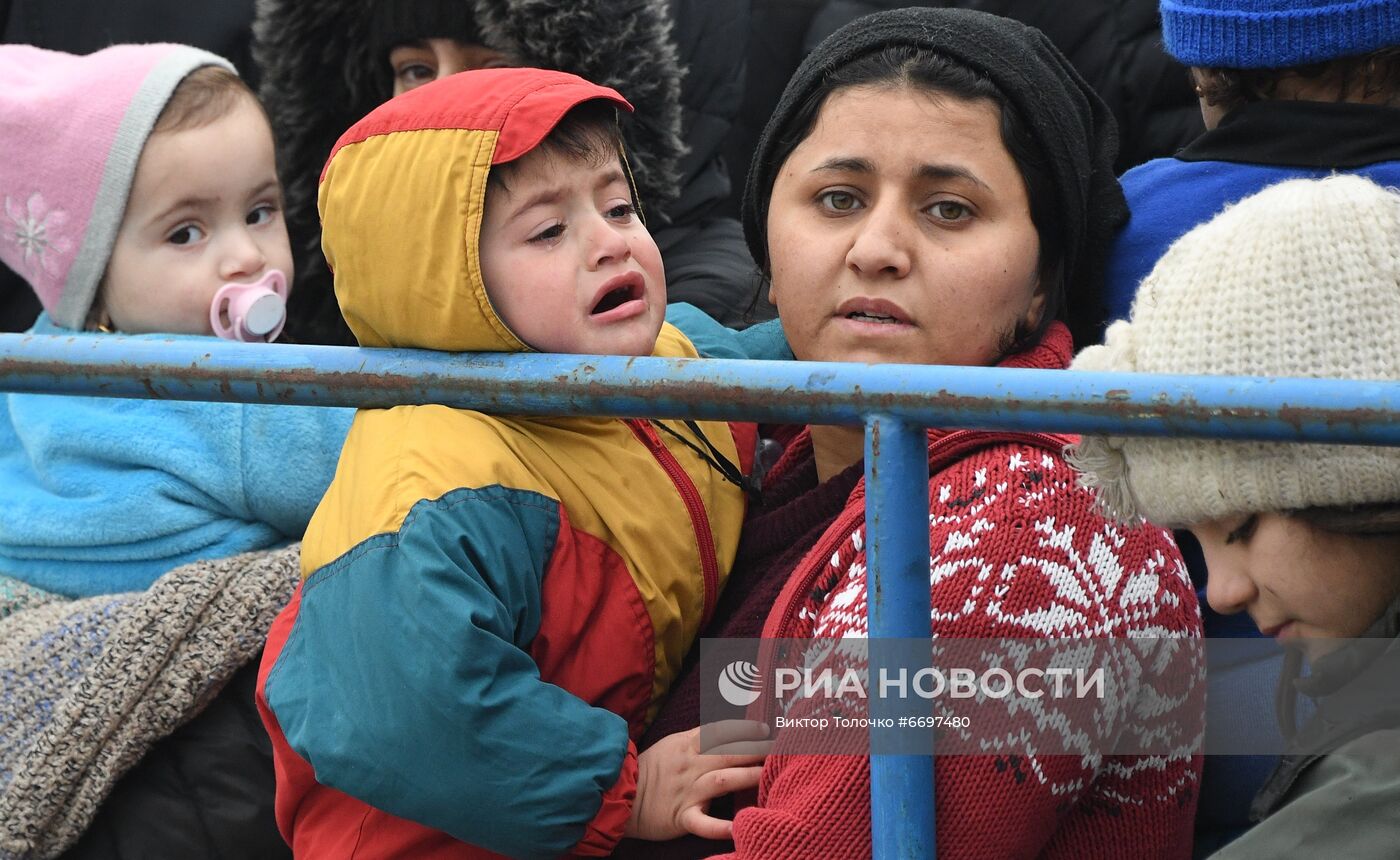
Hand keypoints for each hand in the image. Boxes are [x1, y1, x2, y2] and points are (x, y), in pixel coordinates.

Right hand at [623, 720, 771, 840]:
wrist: (620, 794)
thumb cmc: (651, 768)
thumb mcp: (673, 743)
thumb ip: (699, 738)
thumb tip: (729, 730)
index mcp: (687, 745)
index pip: (721, 731)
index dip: (745, 728)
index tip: (767, 728)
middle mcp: (690, 765)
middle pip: (729, 753)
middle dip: (757, 749)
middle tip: (783, 748)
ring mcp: (687, 791)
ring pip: (722, 781)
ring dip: (748, 777)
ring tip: (771, 775)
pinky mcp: (682, 817)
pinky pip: (703, 823)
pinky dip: (720, 827)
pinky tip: (739, 829)